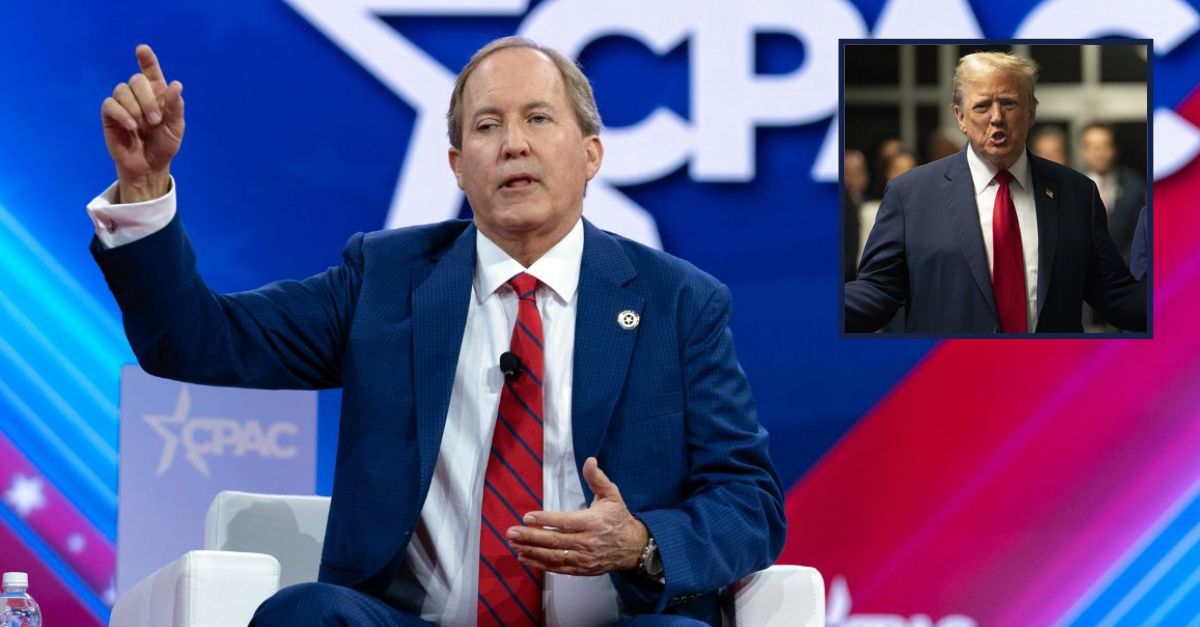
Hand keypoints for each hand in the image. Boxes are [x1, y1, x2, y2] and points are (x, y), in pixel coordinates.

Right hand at [100, 44, 184, 202]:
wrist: (149, 166)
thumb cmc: (164, 144)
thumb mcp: (176, 127)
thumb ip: (176, 106)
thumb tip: (177, 84)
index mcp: (157, 94)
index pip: (150, 71)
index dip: (147, 59)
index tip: (142, 49)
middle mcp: (138, 95)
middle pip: (136, 80)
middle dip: (147, 99)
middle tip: (156, 120)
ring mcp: (123, 103)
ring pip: (122, 90)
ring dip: (135, 108)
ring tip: (142, 126)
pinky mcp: (110, 115)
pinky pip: (110, 104)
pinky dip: (122, 114)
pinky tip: (131, 127)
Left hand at [507, 457, 648, 575]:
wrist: (633, 548)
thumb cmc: (619, 518)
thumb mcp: (612, 495)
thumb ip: (598, 478)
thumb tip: (590, 460)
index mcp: (592, 522)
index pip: (565, 522)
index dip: (545, 520)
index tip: (527, 517)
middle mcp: (587, 542)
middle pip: (554, 540)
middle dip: (530, 537)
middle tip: (511, 532)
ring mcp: (583, 558)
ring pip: (553, 556)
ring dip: (531, 551)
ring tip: (514, 544)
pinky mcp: (581, 569)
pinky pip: (558, 568)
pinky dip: (540, 564)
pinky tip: (526, 558)